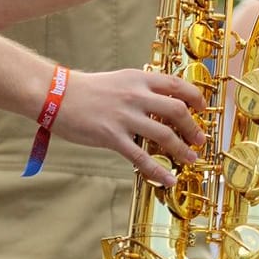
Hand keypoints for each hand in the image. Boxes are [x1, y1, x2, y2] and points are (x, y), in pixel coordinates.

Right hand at [54, 68, 205, 186]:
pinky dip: (158, 170)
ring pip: (164, 134)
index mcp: (139, 79)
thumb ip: (141, 89)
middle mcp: (136, 95)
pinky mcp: (111, 136)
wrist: (56, 95)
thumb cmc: (87, 89)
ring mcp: (125, 117)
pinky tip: (167, 179)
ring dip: (182, 149)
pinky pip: (140, 156)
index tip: (202, 108)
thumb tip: (162, 102)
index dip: (195, 97)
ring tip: (190, 159)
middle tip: (199, 139)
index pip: (177, 85)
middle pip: (177, 110)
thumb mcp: (120, 80)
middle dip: (193, 127)